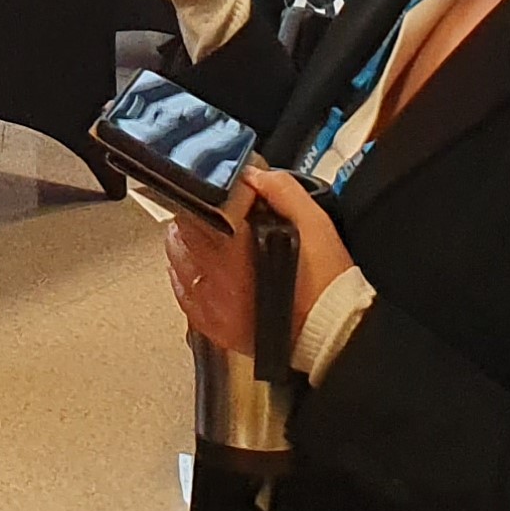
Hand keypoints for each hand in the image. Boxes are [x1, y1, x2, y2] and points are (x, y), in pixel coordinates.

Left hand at [164, 168, 355, 355]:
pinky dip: (187, 276)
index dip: (210, 195)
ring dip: (187, 244)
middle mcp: (216, 279)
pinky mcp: (212, 326)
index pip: (201, 209)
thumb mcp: (315, 225)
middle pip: (182, 233)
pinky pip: (183, 293)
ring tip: (207, 239)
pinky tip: (203, 270)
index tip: (224, 192)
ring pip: (177, 261)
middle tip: (214, 213)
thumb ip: (283, 191)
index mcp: (237, 251)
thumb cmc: (327, 286)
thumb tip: (254, 175)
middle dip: (197, 217)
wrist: (332, 335)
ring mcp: (209, 305)